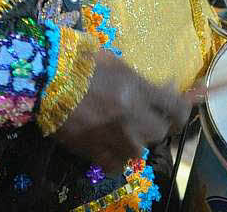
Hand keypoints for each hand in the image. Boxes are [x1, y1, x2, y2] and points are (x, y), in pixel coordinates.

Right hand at [53, 50, 198, 172]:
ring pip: (140, 150)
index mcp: (136, 90)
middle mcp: (130, 118)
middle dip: (157, 121)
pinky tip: (111, 142)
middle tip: (147, 112)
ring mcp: (113, 138)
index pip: (175, 108)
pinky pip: (117, 164)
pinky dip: (117, 155)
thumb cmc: (78, 62)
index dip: (182, 108)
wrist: (44, 79)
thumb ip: (138, 79)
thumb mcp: (113, 62)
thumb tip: (162, 88)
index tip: (178, 105)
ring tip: (124, 125)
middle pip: (160, 131)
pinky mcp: (95, 152)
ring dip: (136, 138)